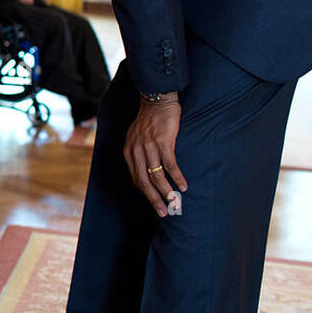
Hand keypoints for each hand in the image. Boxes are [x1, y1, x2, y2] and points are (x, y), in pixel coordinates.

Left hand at [124, 95, 187, 216]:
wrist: (157, 100)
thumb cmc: (149, 121)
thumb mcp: (136, 138)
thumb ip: (139, 154)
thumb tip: (146, 172)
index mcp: (129, 152)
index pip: (136, 178)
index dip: (146, 193)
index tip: (154, 203)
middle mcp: (136, 151)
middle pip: (144, 181)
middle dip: (154, 199)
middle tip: (163, 212)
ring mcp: (149, 147)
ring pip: (157, 176)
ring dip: (166, 192)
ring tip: (174, 202)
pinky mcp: (163, 142)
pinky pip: (170, 165)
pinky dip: (177, 177)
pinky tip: (183, 186)